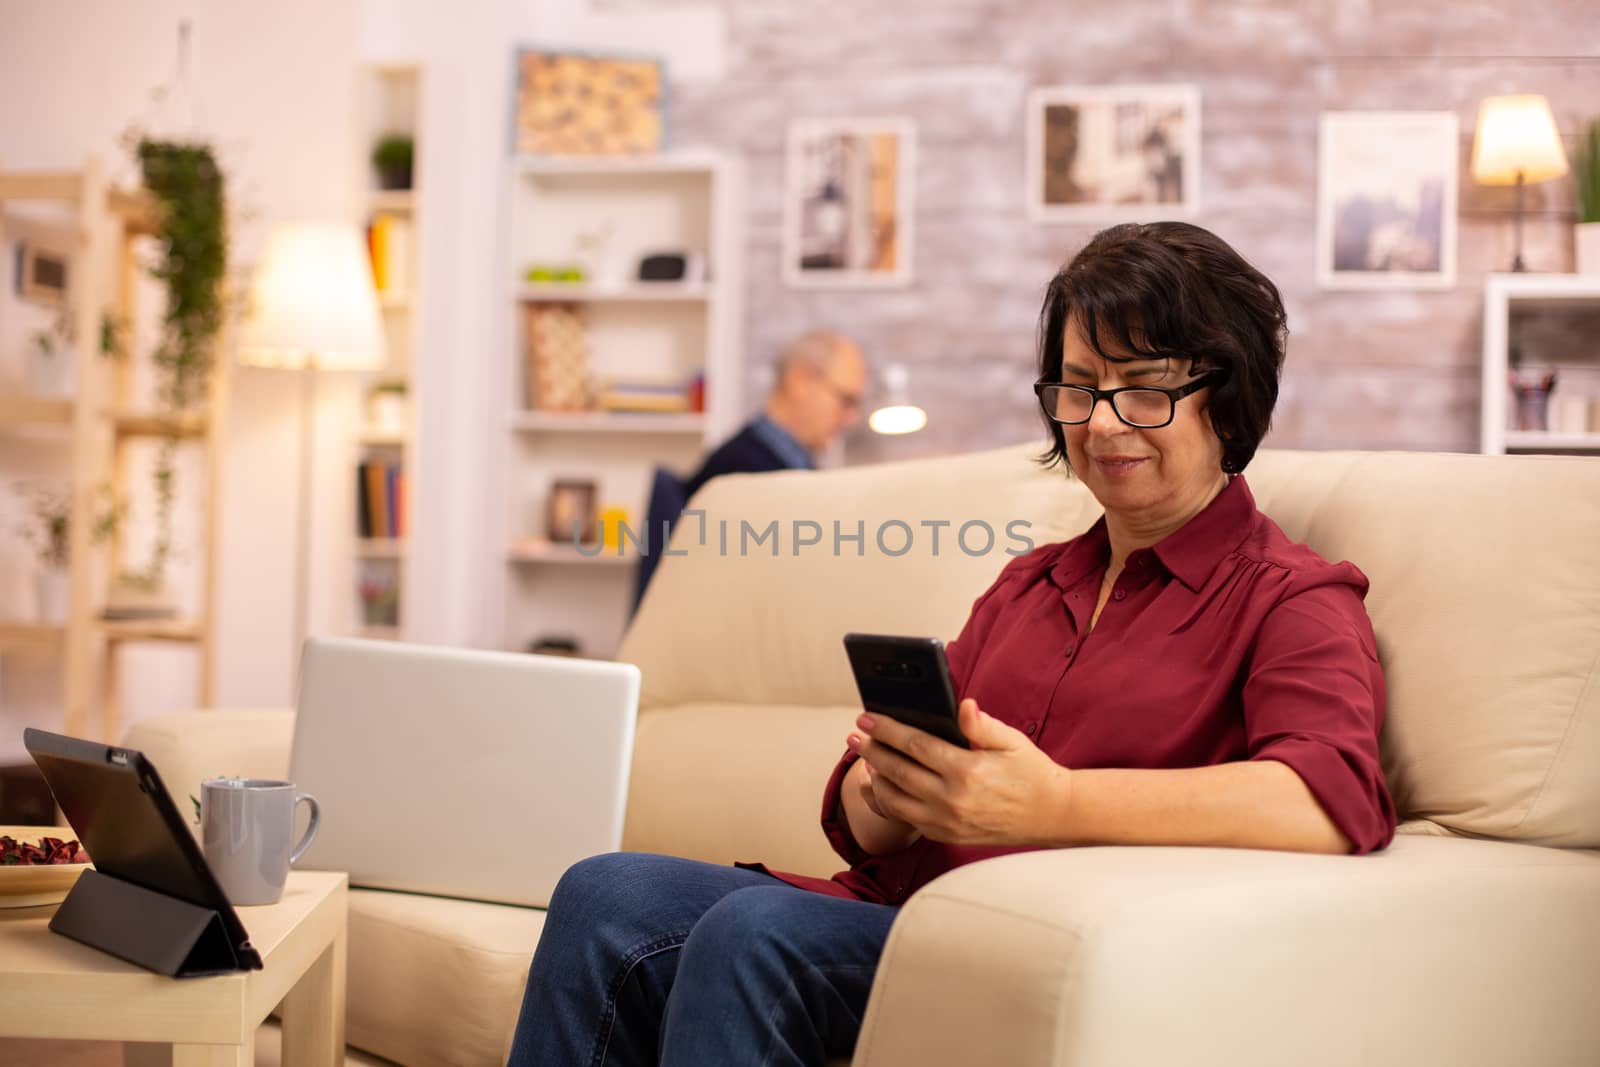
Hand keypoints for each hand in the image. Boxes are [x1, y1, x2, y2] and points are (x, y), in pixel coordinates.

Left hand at [846, 699, 1070, 847]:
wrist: (1051, 816)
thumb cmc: (1031, 772)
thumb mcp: (1012, 740)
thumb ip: (982, 724)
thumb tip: (962, 706)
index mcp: (967, 771)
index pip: (915, 745)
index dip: (887, 730)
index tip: (867, 717)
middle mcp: (953, 800)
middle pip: (898, 771)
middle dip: (872, 751)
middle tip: (854, 736)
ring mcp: (948, 822)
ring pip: (896, 799)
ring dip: (876, 777)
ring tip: (864, 759)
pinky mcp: (947, 836)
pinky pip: (908, 818)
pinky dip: (890, 800)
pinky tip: (884, 784)